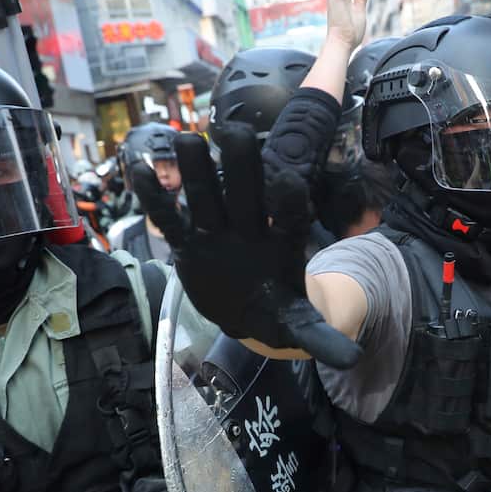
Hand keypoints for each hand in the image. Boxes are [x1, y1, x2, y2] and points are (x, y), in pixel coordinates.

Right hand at [133, 124, 361, 368]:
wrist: (252, 312)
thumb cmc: (279, 312)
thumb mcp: (300, 327)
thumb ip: (320, 336)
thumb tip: (351, 359)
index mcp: (282, 244)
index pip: (290, 214)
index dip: (290, 199)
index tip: (289, 183)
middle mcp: (249, 229)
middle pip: (247, 189)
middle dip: (243, 161)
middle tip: (234, 132)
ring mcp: (217, 232)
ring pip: (207, 193)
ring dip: (197, 168)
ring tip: (187, 141)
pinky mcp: (188, 244)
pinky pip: (170, 218)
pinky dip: (156, 198)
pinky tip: (139, 170)